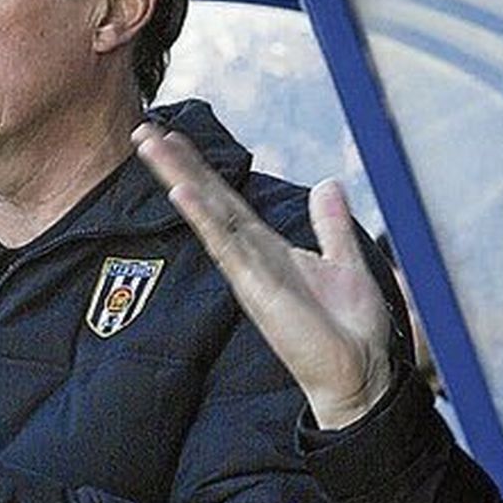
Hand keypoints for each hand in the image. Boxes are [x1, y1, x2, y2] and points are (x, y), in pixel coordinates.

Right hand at [133, 127, 394, 427]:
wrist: (361, 372)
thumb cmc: (350, 328)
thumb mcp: (345, 261)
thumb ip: (330, 224)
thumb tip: (327, 183)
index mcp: (269, 248)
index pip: (226, 199)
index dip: (200, 167)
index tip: (173, 137)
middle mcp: (252, 257)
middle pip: (207, 200)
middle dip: (175, 164)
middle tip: (142, 130)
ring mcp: (250, 272)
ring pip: (208, 216)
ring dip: (179, 178)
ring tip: (150, 146)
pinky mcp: (257, 290)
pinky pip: (226, 247)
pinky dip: (204, 218)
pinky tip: (182, 193)